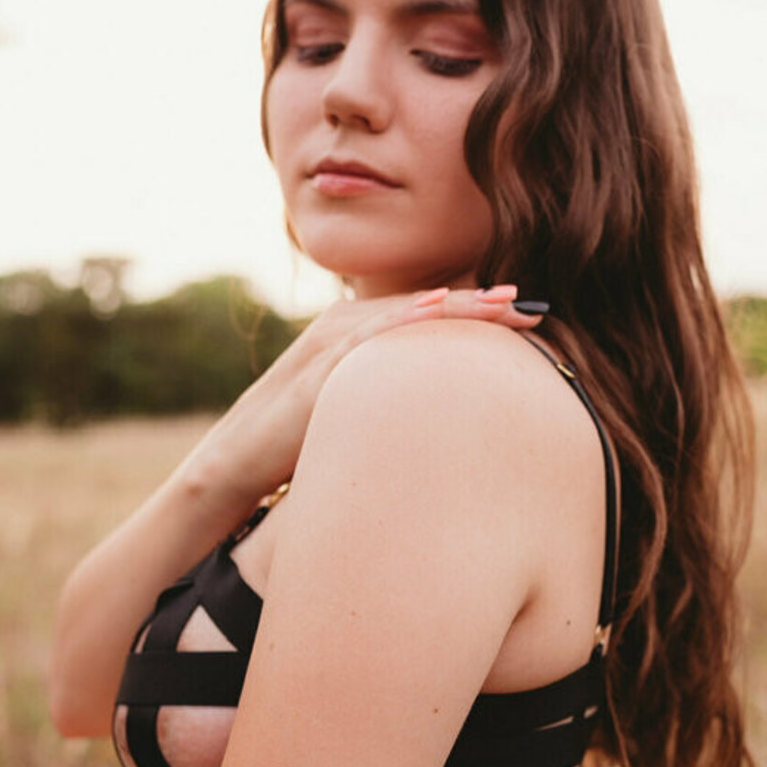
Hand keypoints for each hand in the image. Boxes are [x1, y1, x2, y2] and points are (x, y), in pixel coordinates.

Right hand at [207, 284, 544, 504]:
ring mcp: (328, 345)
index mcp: (357, 336)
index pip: (427, 318)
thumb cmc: (297, 446)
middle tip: (531, 305)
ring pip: (402, 315)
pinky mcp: (315, 370)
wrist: (235, 464)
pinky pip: (364, 339)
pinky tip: (436, 309)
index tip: (527, 317)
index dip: (477, 315)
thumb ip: (391, 403)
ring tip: (501, 302)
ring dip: (454, 306)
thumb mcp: (354, 415)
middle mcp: (344, 328)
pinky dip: (401, 322)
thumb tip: (442, 421)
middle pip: (424, 308)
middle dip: (479, 305)